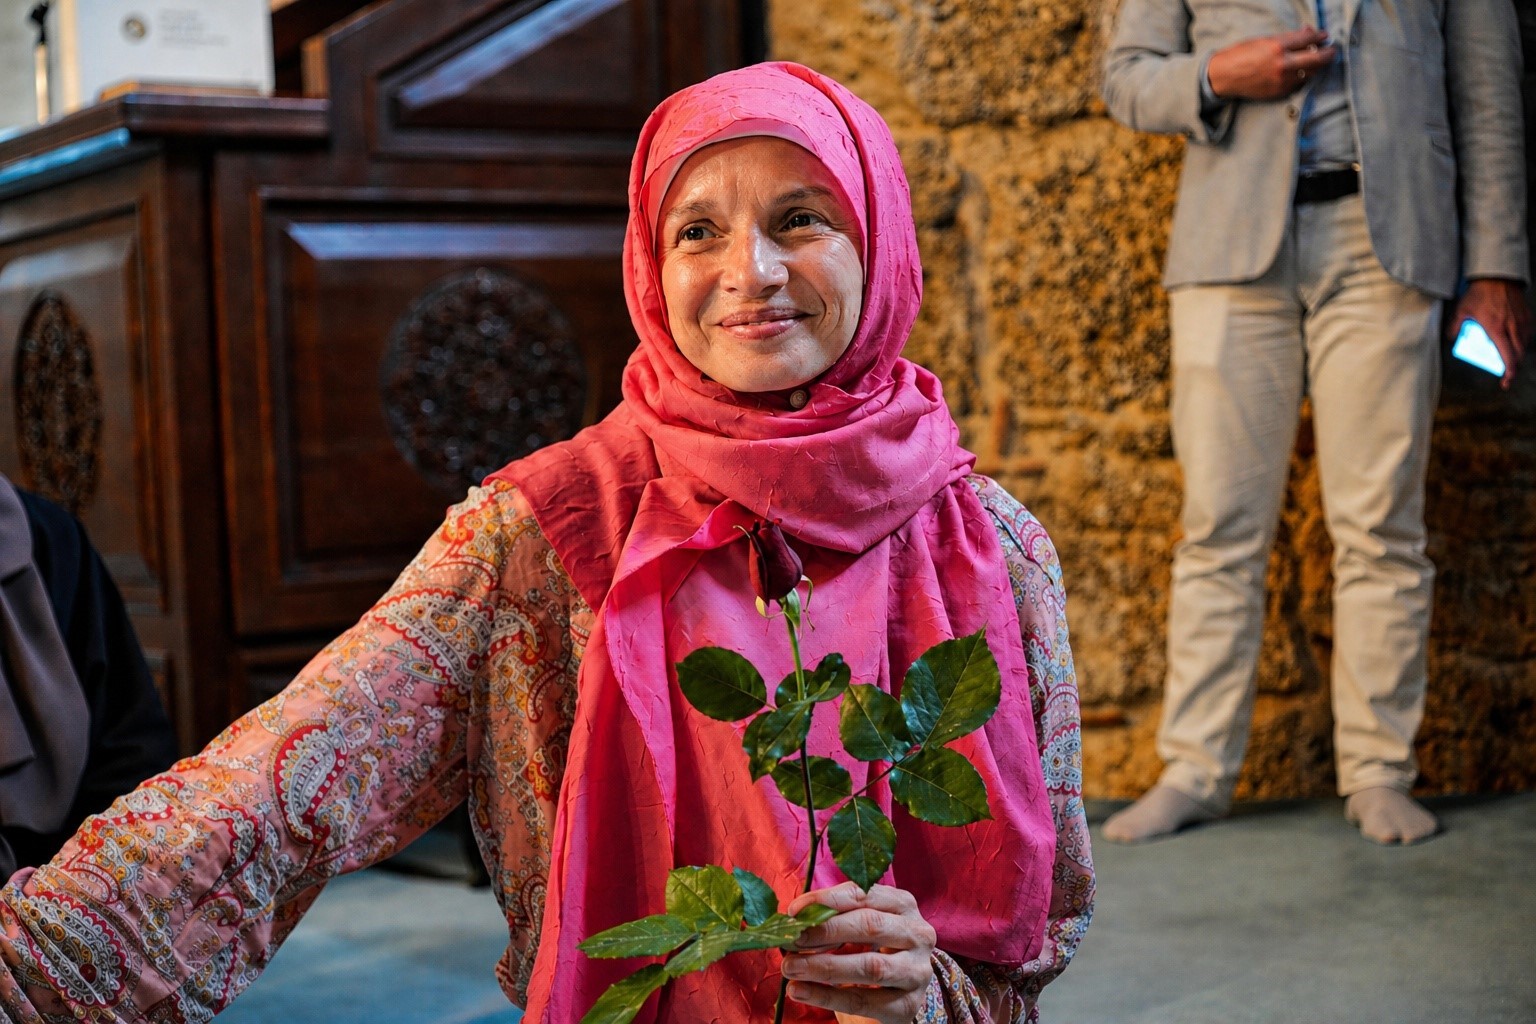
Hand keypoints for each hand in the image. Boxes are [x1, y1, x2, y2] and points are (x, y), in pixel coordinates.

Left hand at [782, 882, 935, 1023]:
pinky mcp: (908, 1005)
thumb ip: (832, 919)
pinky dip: (826, 997)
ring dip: (823, 966)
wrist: (890, 997)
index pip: (864, 894)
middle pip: (870, 926)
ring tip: (790, 967)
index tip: (794, 911)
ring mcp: (916, 971)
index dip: (827, 900)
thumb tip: (795, 918)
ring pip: (870, 967)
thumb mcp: (854, 928)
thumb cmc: (867, 952)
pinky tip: (799, 991)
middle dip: (826, 932)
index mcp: (903, 905)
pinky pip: (863, 1001)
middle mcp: (917, 934)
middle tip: (792, 940)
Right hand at [1207, 28, 1337, 100]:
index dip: (1320, 35)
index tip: (1324, 35)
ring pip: (1311, 73)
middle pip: (1317, 59)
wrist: (1224, 77)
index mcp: (1277, 47)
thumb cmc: (1241, 54)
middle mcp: (1282, 64)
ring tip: (1319, 60)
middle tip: (1332, 50)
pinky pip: (1299, 84)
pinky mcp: (1279, 92)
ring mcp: (1282, 80)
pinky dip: (1304, 77)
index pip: (1308, 39)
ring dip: (1317, 66)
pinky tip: (1303, 72)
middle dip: (1328, 53)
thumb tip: (1308, 32)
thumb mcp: (1264, 39)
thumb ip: (1288, 38)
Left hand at [1449, 278, 1529, 389]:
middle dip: (1513, 367)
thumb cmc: (1479, 293)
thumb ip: (1455, 326)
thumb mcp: (1462, 310)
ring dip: (1518, 354)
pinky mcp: (1526, 315)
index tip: (1505, 381)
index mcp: (1496, 329)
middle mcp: (1512, 327)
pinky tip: (1514, 343)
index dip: (1509, 372)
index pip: (1508, 356)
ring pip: (1524, 345)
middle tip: (1506, 374)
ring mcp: (1521, 321)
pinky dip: (1522, 342)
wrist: (1497, 276)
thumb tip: (1451, 338)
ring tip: (1509, 359)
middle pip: (1519, 354)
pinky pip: (1527, 334)